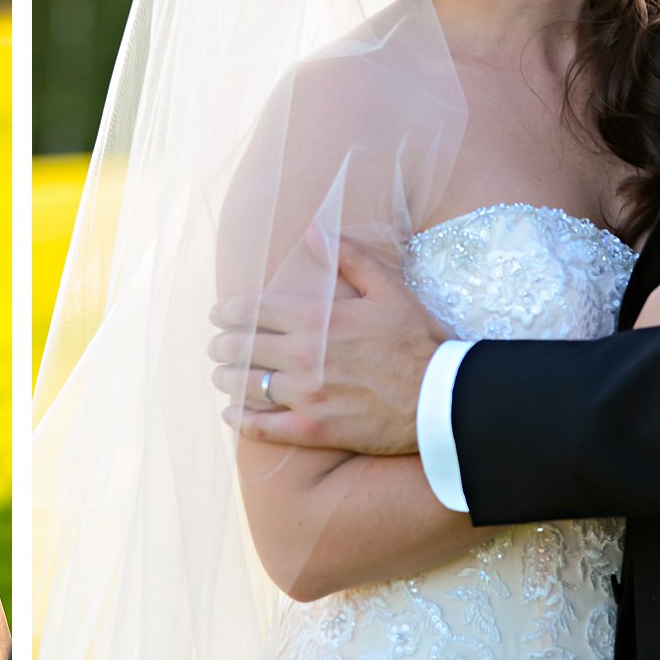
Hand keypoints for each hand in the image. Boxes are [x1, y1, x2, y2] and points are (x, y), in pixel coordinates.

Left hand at [210, 233, 446, 453]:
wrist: (443, 397)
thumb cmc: (418, 340)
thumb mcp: (387, 288)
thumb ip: (348, 257)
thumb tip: (313, 231)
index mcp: (316, 317)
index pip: (253, 310)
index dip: (227, 312)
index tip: (217, 315)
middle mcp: (303, 354)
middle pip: (243, 347)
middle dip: (222, 346)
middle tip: (216, 348)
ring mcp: (306, 394)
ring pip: (246, 384)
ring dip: (226, 379)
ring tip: (220, 376)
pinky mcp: (313, 428)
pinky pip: (263, 426)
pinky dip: (241, 420)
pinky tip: (230, 414)